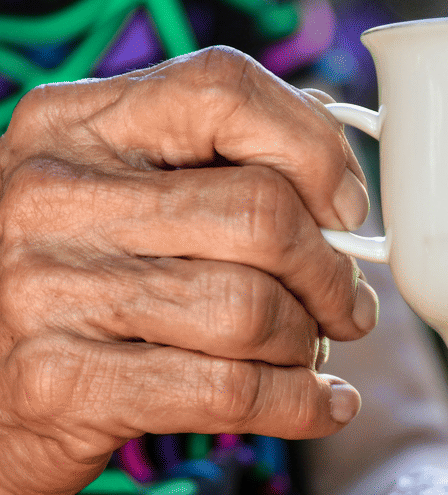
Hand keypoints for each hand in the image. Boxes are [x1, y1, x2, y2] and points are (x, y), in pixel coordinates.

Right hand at [0, 46, 377, 494]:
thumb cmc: (78, 278)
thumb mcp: (119, 192)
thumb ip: (213, 159)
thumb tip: (332, 144)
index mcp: (78, 125)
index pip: (225, 89)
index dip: (315, 150)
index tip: (349, 211)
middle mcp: (56, 195)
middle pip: (261, 212)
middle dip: (332, 272)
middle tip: (348, 306)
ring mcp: (50, 290)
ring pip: (251, 308)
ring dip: (309, 341)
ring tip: (312, 351)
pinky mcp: (65, 383)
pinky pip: (228, 390)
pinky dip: (302, 404)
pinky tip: (324, 405)